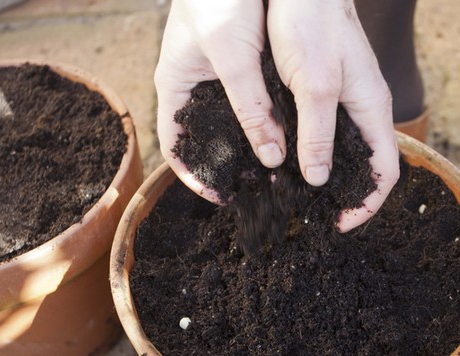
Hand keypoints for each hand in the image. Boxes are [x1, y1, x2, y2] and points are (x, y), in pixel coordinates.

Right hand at [155, 0, 285, 204]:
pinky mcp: (240, 65)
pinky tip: (285, 133)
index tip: (218, 197)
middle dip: (226, 166)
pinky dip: (263, 121)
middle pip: (205, 139)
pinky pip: (249, 104)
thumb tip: (270, 155)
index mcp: (175, 86)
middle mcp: (194, 85)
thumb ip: (251, 105)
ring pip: (229, 123)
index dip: (192, 176)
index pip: (174, 146)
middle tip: (254, 188)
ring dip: (247, 145)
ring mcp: (216, 75)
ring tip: (272, 170)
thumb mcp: (232, 55)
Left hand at [267, 0, 398, 230]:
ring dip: (329, 176)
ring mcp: (346, 99)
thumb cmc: (312, 24)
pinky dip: (314, 152)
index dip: (368, 204)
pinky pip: (326, 132)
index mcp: (372, 108)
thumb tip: (318, 179)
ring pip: (345, 150)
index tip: (342, 224)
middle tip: (317, 217)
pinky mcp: (325, 90)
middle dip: (348, 195)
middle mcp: (363, 108)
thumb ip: (318, 134)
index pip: (386, 172)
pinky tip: (289, 161)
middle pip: (367, 166)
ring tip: (301, 198)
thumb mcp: (314, 86)